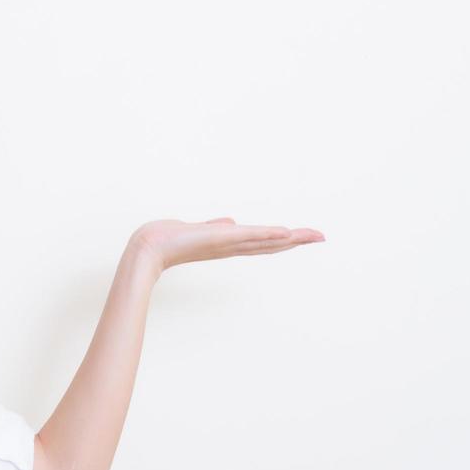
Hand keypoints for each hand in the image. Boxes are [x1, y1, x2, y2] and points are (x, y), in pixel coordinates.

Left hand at [128, 217, 324, 274]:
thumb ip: (215, 227)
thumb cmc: (168, 240)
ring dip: (289, 238)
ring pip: (264, 241)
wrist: (149, 247)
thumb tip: (229, 222)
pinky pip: (248, 237)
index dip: (283, 240)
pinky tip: (285, 231)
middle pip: (270, 244)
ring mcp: (226, 244)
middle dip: (296, 241)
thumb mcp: (197, 230)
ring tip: (312, 235)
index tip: (303, 236)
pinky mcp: (219, 238)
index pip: (261, 243)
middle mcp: (231, 247)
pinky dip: (267, 234)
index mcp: (227, 245)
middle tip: (320, 237)